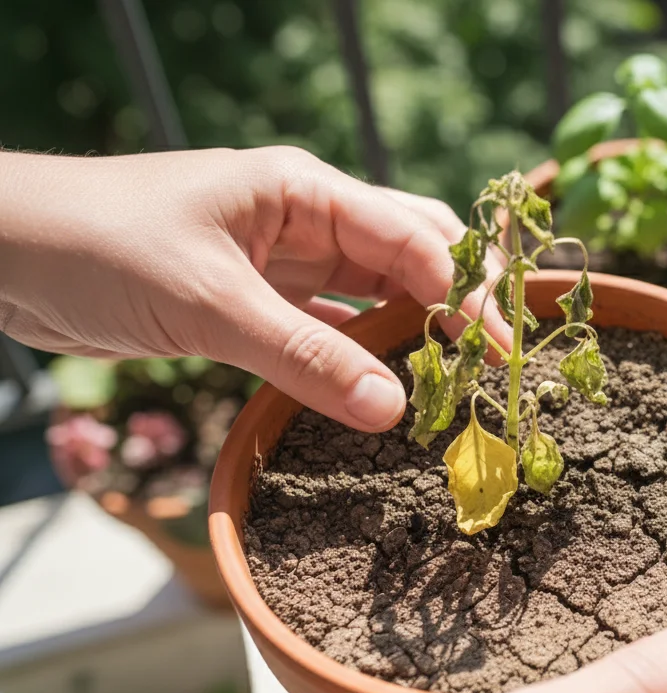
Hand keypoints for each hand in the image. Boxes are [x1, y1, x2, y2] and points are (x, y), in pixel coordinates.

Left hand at [0, 147, 508, 431]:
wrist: (6, 254)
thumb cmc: (101, 249)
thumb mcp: (210, 306)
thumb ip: (305, 357)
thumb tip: (395, 410)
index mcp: (305, 191)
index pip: (414, 236)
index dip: (465, 292)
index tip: (500, 350)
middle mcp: (307, 218)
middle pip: (412, 256)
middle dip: (457, 307)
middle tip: (495, 369)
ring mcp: (284, 260)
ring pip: (376, 294)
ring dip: (415, 335)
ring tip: (456, 385)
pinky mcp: (259, 300)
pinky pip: (331, 327)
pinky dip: (363, 356)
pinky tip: (389, 389)